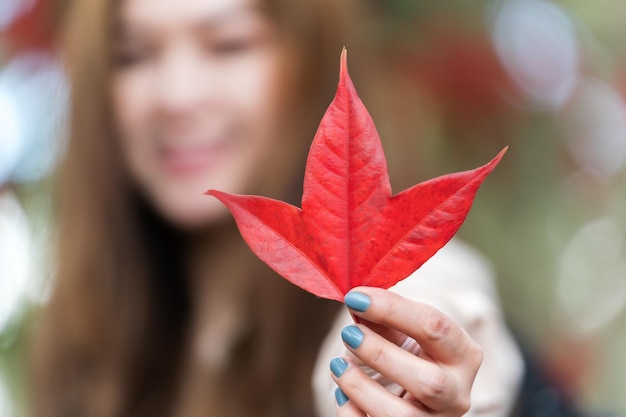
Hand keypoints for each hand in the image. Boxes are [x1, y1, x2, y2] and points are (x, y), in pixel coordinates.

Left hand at [329, 287, 482, 416]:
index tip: (355, 297)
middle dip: (381, 355)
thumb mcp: (404, 331)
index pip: (435, 328)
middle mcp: (457, 395)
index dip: (393, 309)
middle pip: (429, 382)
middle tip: (348, 333)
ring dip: (362, 388)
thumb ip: (382, 316)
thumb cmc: (408, 353)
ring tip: (338, 365)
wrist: (414, 391)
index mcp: (463, 355)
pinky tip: (341, 393)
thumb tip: (355, 299)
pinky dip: (352, 413)